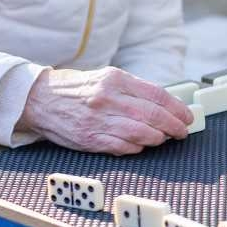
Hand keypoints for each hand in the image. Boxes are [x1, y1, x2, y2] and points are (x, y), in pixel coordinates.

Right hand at [17, 67, 192, 154]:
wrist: (39, 100)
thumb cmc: (78, 89)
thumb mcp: (106, 78)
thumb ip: (134, 89)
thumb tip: (166, 104)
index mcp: (115, 79)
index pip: (157, 95)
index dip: (177, 108)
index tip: (187, 116)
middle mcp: (108, 98)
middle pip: (153, 115)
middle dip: (174, 126)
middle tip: (182, 131)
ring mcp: (99, 120)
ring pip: (142, 133)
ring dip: (158, 138)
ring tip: (164, 138)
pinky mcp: (91, 139)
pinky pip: (124, 147)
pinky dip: (138, 147)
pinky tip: (142, 145)